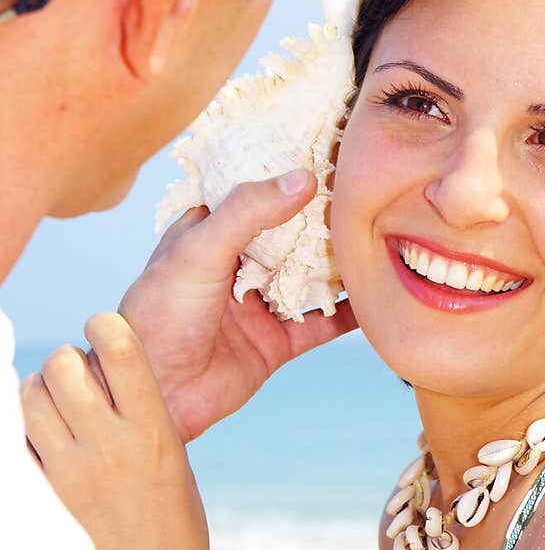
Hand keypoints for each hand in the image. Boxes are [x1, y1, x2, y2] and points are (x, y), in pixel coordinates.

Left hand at [21, 313, 210, 549]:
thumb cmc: (175, 521)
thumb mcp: (173, 456)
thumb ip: (141, 410)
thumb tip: (103, 365)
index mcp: (154, 429)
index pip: (119, 347)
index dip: (103, 324)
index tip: (102, 328)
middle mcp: (111, 445)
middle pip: (62, 365)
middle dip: (66, 359)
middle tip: (77, 376)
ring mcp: (72, 471)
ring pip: (31, 396)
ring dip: (39, 388)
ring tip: (55, 403)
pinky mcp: (47, 494)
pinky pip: (19, 439)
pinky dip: (26, 427)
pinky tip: (46, 438)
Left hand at [118, 170, 358, 441]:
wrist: (156, 394)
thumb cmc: (158, 316)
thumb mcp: (199, 250)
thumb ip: (248, 212)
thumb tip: (303, 179)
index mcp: (211, 233)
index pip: (256, 194)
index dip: (288, 176)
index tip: (332, 154)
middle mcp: (238, 264)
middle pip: (292, 234)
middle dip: (325, 219)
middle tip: (372, 195)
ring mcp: (260, 304)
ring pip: (312, 276)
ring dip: (341, 263)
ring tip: (383, 239)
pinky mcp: (277, 342)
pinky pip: (322, 323)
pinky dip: (350, 313)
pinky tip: (380, 298)